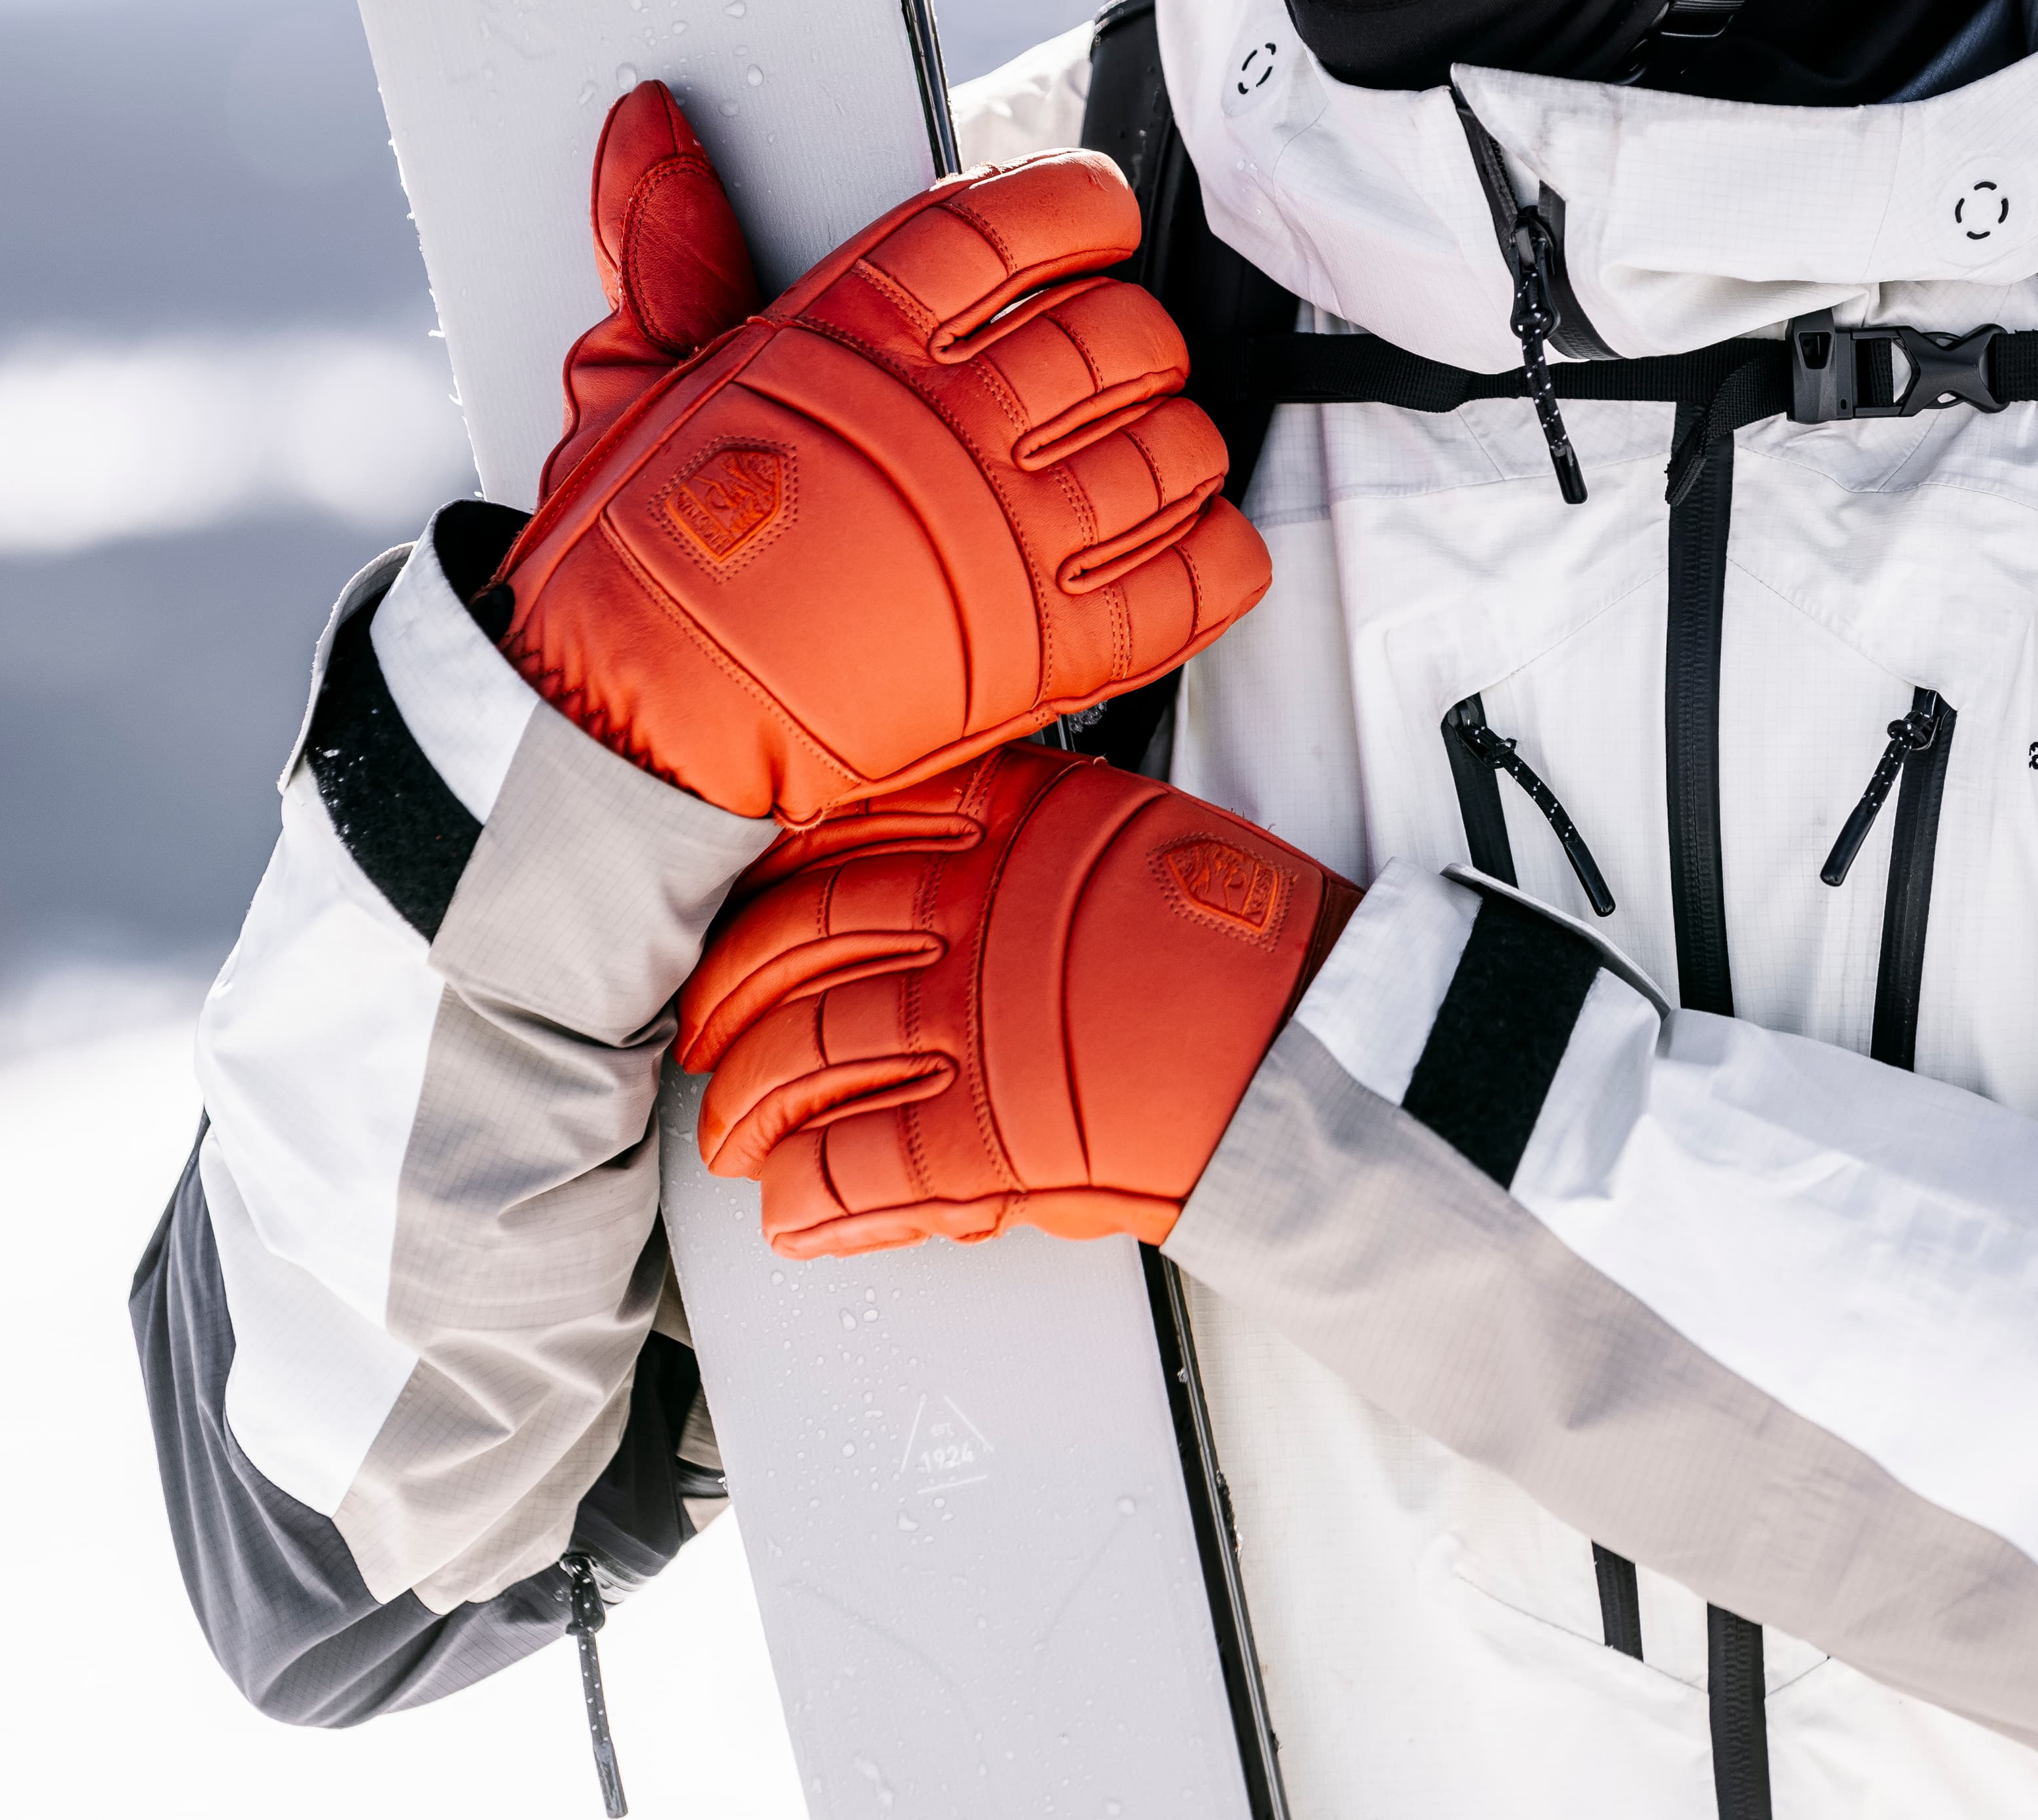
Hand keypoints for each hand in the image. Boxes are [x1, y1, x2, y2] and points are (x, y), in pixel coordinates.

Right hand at [485, 83, 1270, 823]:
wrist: (631, 742)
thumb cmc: (631, 576)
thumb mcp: (631, 387)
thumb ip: (670, 251)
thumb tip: (655, 136)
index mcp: (853, 344)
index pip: (1010, 224)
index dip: (1076, 205)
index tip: (1089, 216)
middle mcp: (946, 428)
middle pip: (1116, 334)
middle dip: (1128, 335)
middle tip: (1102, 357)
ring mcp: (1007, 541)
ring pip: (1172, 445)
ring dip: (1169, 438)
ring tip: (1130, 450)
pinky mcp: (1047, 652)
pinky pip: (1198, 576)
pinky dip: (1210, 550)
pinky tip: (1169, 541)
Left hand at [676, 744, 1356, 1252]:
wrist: (1337, 1049)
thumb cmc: (1253, 949)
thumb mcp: (1132, 837)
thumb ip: (1024, 832)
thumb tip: (928, 850)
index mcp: (1014, 824)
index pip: (846, 830)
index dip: (769, 876)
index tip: (732, 903)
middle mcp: (980, 912)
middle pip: (802, 943)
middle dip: (729, 997)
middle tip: (700, 1033)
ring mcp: (980, 1024)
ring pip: (812, 1056)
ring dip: (753, 1105)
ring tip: (730, 1139)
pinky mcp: (997, 1136)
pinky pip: (866, 1167)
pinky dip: (814, 1197)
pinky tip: (789, 1214)